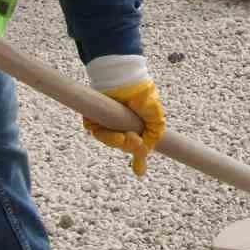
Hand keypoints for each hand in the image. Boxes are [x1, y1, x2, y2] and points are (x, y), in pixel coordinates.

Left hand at [82, 57, 165, 177]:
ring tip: (125, 138)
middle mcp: (120, 126)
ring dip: (118, 143)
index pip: (136, 146)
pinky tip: (117, 134)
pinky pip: (97, 132)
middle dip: (130, 147)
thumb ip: (155, 133)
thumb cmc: (142, 94)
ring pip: (110, 141)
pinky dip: (105, 136)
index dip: (138, 160)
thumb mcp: (156, 115)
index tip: (139, 172)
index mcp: (135, 126)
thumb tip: (147, 151)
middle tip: (135, 142)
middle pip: (123, 146)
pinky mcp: (93, 118)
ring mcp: (107, 122)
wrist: (125, 78)